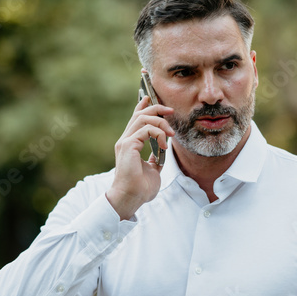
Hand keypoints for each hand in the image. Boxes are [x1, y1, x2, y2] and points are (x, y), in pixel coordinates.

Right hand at [105, 94, 174, 219]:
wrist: (131, 198)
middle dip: (156, 108)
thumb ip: (155, 156)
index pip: (135, 118)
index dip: (144, 104)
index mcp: (130, 143)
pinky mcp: (128, 146)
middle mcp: (125, 140)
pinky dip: (158, 134)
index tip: (153, 96)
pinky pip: (144, 130)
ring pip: (142, 118)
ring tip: (170, 134)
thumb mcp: (152, 168)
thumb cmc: (140, 188)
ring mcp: (125, 142)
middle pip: (139, 113)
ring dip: (160, 123)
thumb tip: (162, 149)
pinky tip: (164, 144)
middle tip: (170, 112)